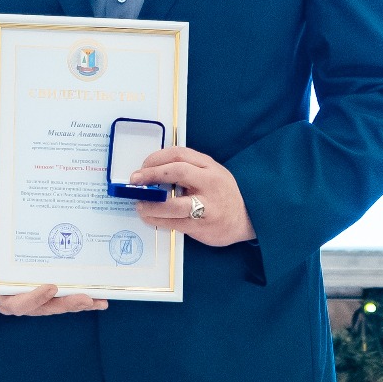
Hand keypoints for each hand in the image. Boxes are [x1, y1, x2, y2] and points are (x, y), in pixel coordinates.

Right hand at [0, 229, 108, 315]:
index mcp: (0, 295)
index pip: (16, 304)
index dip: (34, 299)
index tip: (51, 287)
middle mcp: (19, 302)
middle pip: (43, 309)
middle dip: (64, 305)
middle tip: (85, 298)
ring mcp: (35, 300)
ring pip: (57, 307)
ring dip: (76, 305)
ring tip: (96, 300)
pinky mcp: (48, 296)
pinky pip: (64, 301)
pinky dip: (81, 302)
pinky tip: (100, 301)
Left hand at [132, 148, 256, 245]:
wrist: (247, 219)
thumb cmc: (223, 193)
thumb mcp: (212, 173)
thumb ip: (189, 169)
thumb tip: (153, 170)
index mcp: (210, 167)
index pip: (179, 154)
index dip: (156, 158)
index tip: (142, 165)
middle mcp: (210, 183)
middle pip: (177, 172)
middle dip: (151, 175)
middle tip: (135, 180)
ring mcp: (207, 207)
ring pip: (173, 204)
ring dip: (151, 204)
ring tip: (139, 204)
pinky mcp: (202, 227)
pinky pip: (174, 223)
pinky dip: (157, 220)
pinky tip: (149, 216)